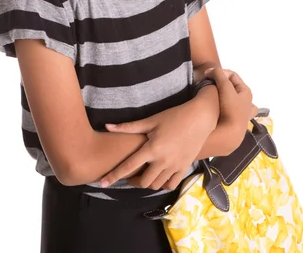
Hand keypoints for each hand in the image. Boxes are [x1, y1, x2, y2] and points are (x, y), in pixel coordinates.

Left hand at [99, 100, 213, 190]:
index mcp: (152, 149)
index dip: (114, 175)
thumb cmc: (174, 116)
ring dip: (147, 183)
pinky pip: (171, 184)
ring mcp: (175, 167)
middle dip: (132, 181)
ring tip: (142, 175)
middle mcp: (163, 161)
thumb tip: (107, 126)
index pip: (128, 166)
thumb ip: (128, 127)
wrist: (200, 118)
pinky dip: (162, 184)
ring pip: (156, 185)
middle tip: (129, 175)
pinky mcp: (184, 168)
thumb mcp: (151, 120)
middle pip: (143, 182)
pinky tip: (158, 176)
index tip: (102, 183)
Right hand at [204, 67, 258, 144]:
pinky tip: (218, 108)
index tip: (208, 75)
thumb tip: (210, 70)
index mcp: (246, 92)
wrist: (231, 133)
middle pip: (233, 87)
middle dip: (222, 83)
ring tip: (213, 95)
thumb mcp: (224, 87)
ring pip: (232, 99)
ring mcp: (242, 112)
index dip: (220, 72)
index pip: (232, 75)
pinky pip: (229, 110)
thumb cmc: (230, 109)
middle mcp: (247, 101)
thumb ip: (218, 75)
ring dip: (223, 95)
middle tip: (210, 84)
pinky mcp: (235, 122)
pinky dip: (223, 106)